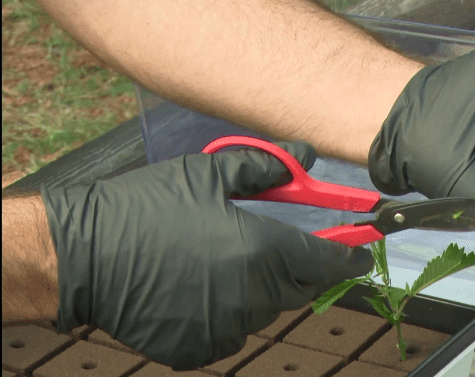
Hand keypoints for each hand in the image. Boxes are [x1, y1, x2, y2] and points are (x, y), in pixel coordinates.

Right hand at [41, 141, 372, 369]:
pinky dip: (228, 315)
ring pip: (266, 310)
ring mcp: (225, 327)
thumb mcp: (208, 174)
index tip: (361, 253)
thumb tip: (305, 157)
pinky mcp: (197, 348)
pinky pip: (232, 332)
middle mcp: (252, 294)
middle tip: (273, 246)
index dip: (350, 257)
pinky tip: (199, 289)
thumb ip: (266, 166)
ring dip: (260, 290)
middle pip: (300, 288)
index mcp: (263, 250)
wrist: (81, 254)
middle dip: (300, 268)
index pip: (329, 262)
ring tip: (220, 261)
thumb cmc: (145, 208)